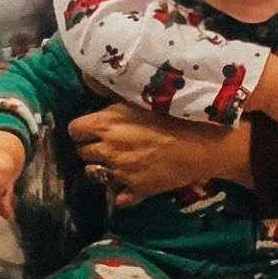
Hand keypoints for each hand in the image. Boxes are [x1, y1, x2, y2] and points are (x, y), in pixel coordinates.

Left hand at [68, 102, 250, 205]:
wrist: (204, 143)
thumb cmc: (175, 114)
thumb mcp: (140, 98)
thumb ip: (113, 96)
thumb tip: (89, 81)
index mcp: (107, 123)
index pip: (74, 130)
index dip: (81, 129)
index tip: (91, 128)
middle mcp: (108, 149)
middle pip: (81, 153)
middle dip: (90, 148)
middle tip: (106, 144)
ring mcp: (121, 172)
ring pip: (94, 175)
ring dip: (102, 169)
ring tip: (118, 161)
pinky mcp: (137, 190)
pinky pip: (118, 197)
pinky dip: (121, 191)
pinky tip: (131, 181)